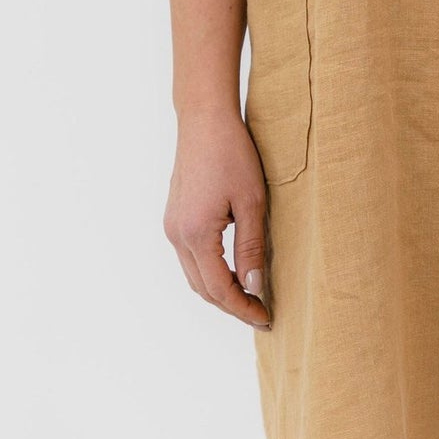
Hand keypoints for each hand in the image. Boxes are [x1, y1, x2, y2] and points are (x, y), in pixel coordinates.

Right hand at [164, 106, 271, 329]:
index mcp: (195, 234)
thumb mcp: (251, 202)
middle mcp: (177, 235)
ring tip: (250, 296)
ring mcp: (172, 226)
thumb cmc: (232, 154)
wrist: (205, 120)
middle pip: (203, 289)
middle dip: (231, 305)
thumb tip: (254, 287)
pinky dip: (210, 272)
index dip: (242, 308)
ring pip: (194, 275)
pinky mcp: (175, 217)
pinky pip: (190, 258)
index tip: (266, 318)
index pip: (219, 289)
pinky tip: (232, 270)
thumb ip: (251, 247)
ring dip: (219, 290)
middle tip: (261, 313)